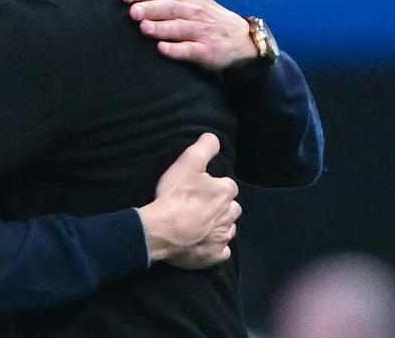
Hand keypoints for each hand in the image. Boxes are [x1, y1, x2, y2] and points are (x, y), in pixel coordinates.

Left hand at [120, 0, 257, 71]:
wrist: (238, 37)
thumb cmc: (203, 9)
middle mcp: (192, 10)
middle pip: (170, 7)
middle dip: (151, 8)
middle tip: (133, 11)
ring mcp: (200, 31)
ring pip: (179, 28)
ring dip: (161, 28)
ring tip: (144, 28)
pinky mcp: (206, 51)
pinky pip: (191, 50)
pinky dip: (177, 50)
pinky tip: (162, 49)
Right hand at [137, 133, 240, 265]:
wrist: (163, 230)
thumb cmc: (175, 195)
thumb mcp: (188, 163)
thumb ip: (204, 147)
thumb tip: (214, 138)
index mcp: (226, 192)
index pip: (228, 186)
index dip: (214, 186)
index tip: (200, 188)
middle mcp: (230, 215)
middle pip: (231, 208)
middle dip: (221, 207)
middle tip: (200, 206)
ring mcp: (223, 237)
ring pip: (228, 229)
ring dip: (219, 226)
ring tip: (200, 224)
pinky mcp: (215, 255)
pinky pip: (222, 251)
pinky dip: (215, 247)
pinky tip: (203, 242)